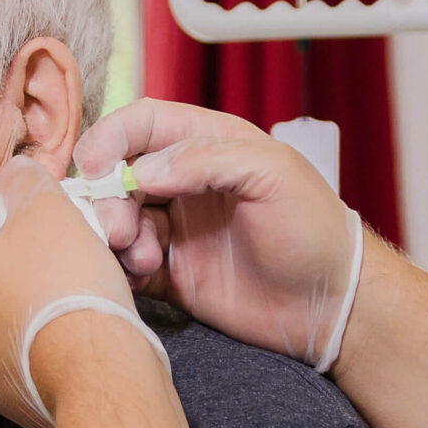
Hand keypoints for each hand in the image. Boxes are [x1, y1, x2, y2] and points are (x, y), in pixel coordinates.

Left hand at [0, 156, 158, 427]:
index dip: (11, 218)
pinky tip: (74, 333)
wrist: (98, 371)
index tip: (46, 226)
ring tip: (74, 296)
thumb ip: (24, 182)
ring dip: (32, 302)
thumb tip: (15, 172)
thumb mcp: (46, 208)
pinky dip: (43, 341)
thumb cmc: (64, 283)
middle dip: (23, 262)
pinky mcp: (2, 399)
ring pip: (3, 315)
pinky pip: (21, 352)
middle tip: (65, 257)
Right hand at [76, 101, 361, 370]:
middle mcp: (186, 182)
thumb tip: (141, 170)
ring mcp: (177, 228)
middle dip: (108, 197)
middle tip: (116, 228)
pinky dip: (121, 266)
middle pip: (120, 173)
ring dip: (115, 235)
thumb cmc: (314, 229)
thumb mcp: (272, 174)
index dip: (111, 137)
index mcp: (210, 144)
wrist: (331, 304)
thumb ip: (206, 159)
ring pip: (118, 219)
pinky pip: (126, 263)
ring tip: (141, 258)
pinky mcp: (172, 273)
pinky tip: (142, 273)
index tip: (95, 167)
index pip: (143, 123)